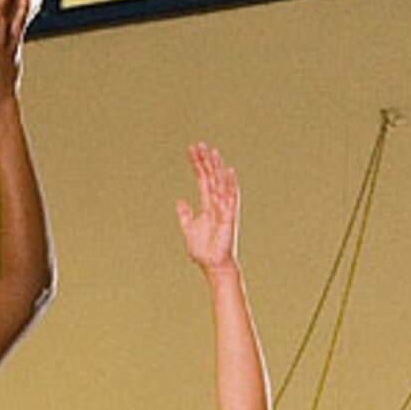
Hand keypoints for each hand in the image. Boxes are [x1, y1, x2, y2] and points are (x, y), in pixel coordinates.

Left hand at [175, 143, 239, 274]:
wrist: (213, 264)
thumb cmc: (203, 251)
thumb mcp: (189, 230)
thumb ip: (185, 215)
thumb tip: (180, 201)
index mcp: (207, 205)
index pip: (202, 180)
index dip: (197, 166)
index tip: (192, 151)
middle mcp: (216, 204)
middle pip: (211, 177)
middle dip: (206, 161)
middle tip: (201, 144)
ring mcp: (223, 208)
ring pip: (220, 184)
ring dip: (217, 168)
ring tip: (214, 152)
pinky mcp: (229, 216)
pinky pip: (230, 197)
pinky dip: (230, 185)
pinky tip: (228, 172)